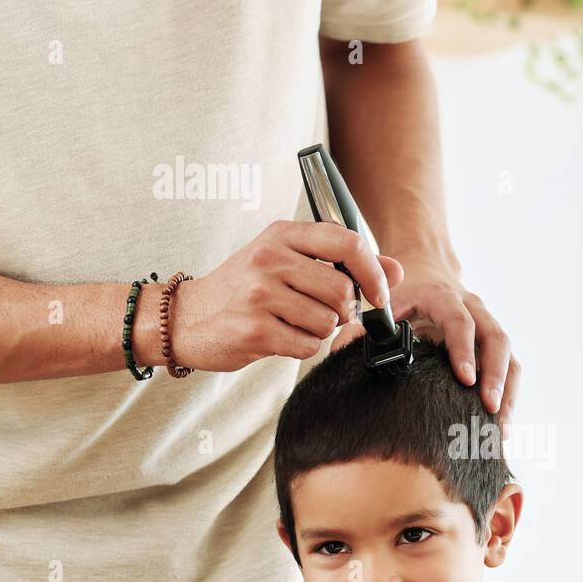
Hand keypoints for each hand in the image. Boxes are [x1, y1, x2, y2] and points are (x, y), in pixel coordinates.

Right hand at [168, 220, 404, 372]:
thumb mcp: (286, 260)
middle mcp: (269, 259)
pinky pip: (307, 346)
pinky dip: (301, 347)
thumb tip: (396, 271)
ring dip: (319, 330)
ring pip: (327, 322)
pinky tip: (278, 336)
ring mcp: (260, 295)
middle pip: (342, 290)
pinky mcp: (255, 330)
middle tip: (319, 311)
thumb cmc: (242, 287)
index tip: (378, 293)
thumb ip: (342, 262)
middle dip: (342, 310)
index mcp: (281, 234)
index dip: (372, 271)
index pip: (347, 242)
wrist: (187, 318)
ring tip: (291, 321)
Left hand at [330, 256, 519, 430]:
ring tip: (500, 428)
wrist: (427, 266)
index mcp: (444, 297)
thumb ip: (365, 324)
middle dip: (495, 375)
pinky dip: (508, 394)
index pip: (459, 321)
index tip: (465, 378)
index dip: (464, 349)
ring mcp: (487, 324)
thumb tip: (343, 351)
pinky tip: (500, 426)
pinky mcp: (492, 341)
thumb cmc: (404, 289)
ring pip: (508, 354)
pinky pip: (509, 365)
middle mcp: (473, 308)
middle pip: (496, 338)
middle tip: (489, 408)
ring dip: (508, 390)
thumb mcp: (385, 299)